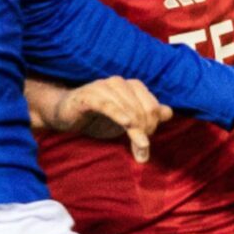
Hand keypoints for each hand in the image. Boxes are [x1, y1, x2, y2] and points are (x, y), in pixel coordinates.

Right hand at [53, 77, 172, 162]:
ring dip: (135, 132)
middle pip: (143, 110)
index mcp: (132, 87)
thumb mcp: (126, 121)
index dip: (153, 126)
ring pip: (128, 110)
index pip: (153, 107)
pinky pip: (107, 104)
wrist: (65, 114)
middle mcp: (120, 84)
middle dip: (145, 132)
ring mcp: (103, 88)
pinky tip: (126, 123)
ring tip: (138, 149)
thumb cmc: (97, 117)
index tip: (145, 144)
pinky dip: (118, 113)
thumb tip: (168, 112)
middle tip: (141, 150)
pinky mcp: (88, 96)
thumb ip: (147, 116)